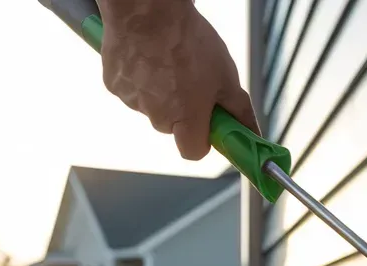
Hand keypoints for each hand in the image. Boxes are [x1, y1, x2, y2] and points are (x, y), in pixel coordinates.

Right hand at [97, 0, 259, 159]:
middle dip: (184, 108)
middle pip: (174, 125)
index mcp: (186, 120)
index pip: (193, 151)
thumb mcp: (226, 77)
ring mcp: (132, 101)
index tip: (211, 124)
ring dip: (161, 90)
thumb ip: (239, 110)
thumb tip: (252, 132)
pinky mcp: (114, 83)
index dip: (203, 139)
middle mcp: (157, 117)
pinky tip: (149, 56)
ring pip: (152, 104)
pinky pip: (132, 87)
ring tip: (170, 60)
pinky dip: (140, 76)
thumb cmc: (187, 41)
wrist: (148, 10)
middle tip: (193, 79)